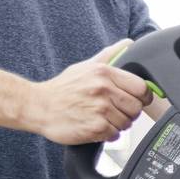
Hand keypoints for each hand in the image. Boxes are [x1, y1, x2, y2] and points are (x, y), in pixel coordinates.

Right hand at [23, 41, 153, 144]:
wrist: (38, 106)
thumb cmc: (62, 88)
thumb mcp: (85, 66)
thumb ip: (109, 55)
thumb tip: (128, 43)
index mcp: (104, 73)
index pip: (141, 87)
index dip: (141, 96)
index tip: (135, 100)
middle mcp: (103, 90)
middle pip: (136, 108)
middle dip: (128, 112)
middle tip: (115, 111)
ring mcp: (100, 110)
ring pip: (127, 123)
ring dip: (117, 124)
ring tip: (102, 118)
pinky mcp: (95, 128)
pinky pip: (115, 135)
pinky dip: (107, 134)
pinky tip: (95, 126)